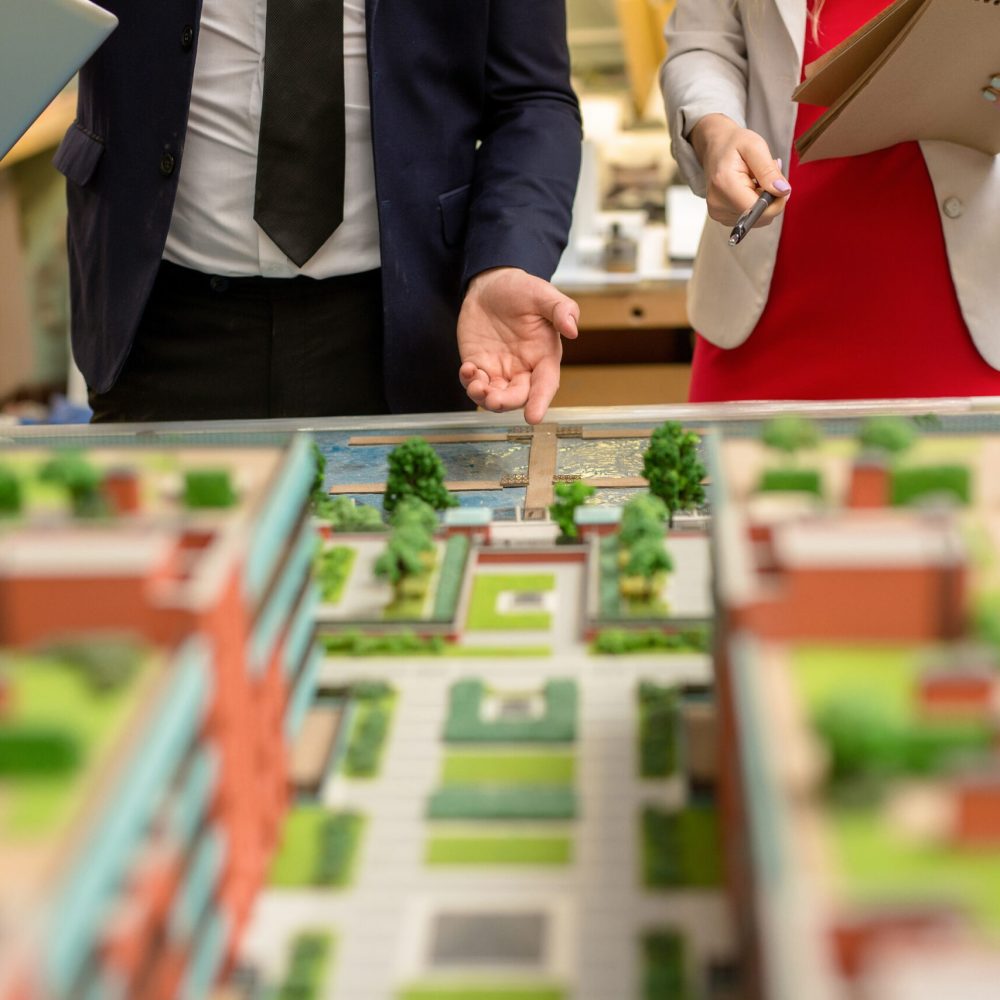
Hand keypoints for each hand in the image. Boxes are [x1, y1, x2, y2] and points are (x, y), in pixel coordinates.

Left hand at [457, 267, 579, 424]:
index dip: (540, 402)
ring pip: (494, 396)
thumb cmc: (523, 290)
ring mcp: (499, 370)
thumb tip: (573, 330)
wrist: (492, 283)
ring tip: (475, 384)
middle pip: (517, 397)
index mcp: (544, 356)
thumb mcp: (544, 294)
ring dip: (484, 398)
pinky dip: (469, 383)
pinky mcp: (478, 365)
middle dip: (505, 402)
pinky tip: (467, 369)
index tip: (533, 418)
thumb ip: (562, 310)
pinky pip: (474, 383)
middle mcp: (523, 369)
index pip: (546, 385)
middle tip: (493, 398)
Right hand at [690, 114, 791, 227]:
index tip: (780, 183)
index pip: (758, 210)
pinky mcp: (721, 217)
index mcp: (724, 185)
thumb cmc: (734, 144)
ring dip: (763, 201)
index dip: (776, 201)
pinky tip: (749, 189)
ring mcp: (717, 213)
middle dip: (770, 199)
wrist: (715, 147)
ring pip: (757, 219)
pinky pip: (749, 218)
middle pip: (759, 217)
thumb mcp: (755, 147)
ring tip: (756, 181)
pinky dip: (755, 205)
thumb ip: (769, 171)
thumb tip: (783, 192)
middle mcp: (717, 204)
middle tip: (766, 177)